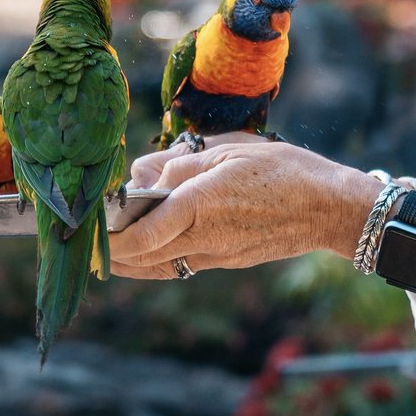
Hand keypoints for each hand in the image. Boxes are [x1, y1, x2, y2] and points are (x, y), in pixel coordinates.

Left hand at [111, 140, 380, 281]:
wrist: (329, 209)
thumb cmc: (285, 169)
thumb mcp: (231, 150)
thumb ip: (182, 164)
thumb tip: (143, 176)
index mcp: (203, 202)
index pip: (144, 230)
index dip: (112, 233)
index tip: (90, 226)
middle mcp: (205, 235)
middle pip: (143, 254)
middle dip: (111, 250)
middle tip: (86, 241)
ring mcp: (216, 254)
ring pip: (158, 265)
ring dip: (128, 262)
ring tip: (104, 254)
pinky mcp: (226, 261)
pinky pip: (179, 266)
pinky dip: (154, 263)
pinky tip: (143, 256)